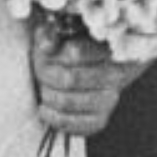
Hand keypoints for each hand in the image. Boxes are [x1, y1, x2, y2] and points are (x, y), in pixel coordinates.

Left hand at [31, 24, 143, 139]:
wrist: (90, 70)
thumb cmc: (72, 48)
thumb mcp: (62, 33)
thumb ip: (52, 32)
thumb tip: (46, 45)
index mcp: (108, 49)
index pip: (74, 53)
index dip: (52, 54)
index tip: (45, 52)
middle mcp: (115, 76)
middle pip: (68, 79)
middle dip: (46, 75)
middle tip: (41, 72)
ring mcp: (109, 100)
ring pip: (66, 103)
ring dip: (47, 96)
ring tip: (44, 88)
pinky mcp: (99, 121)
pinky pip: (70, 124)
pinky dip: (52, 117)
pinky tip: (46, 108)